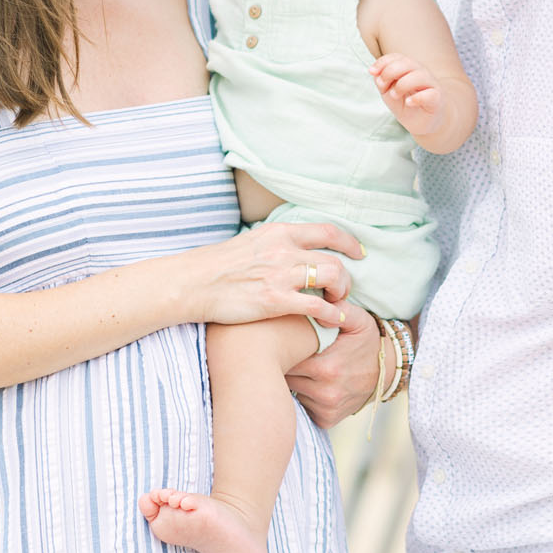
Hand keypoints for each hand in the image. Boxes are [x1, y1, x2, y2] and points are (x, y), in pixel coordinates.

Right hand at [194, 223, 356, 329]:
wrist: (193, 282)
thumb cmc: (218, 265)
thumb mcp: (251, 242)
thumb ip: (276, 244)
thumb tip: (294, 247)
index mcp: (279, 233)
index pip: (327, 231)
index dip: (349, 242)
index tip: (359, 252)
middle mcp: (284, 250)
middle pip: (334, 259)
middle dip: (347, 277)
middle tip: (344, 290)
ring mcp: (281, 275)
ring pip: (332, 278)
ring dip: (342, 294)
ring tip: (337, 304)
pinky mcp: (275, 301)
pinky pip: (318, 306)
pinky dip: (333, 313)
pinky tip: (333, 320)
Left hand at [287, 302, 386, 426]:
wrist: (387, 371)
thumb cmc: (367, 342)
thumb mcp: (358, 320)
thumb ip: (339, 310)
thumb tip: (316, 309)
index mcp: (327, 368)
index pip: (287, 360)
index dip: (283, 349)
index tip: (284, 341)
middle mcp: (325, 392)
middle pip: (286, 378)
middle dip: (284, 365)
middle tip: (286, 352)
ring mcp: (326, 408)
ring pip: (292, 392)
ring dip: (293, 380)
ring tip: (299, 366)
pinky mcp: (327, 419)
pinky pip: (303, 407)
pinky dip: (303, 396)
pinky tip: (311, 383)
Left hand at [371, 53, 445, 137]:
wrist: (425, 122)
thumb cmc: (407, 104)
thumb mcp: (389, 93)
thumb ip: (382, 82)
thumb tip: (376, 74)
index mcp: (409, 69)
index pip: (397, 57)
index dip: (383, 62)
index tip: (371, 72)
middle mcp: (421, 73)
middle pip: (407, 63)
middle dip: (390, 72)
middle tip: (383, 86)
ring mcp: (431, 85)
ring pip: (419, 76)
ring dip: (402, 85)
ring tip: (394, 95)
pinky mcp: (437, 99)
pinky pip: (430, 94)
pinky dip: (417, 98)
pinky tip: (409, 103)